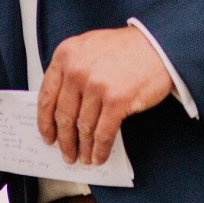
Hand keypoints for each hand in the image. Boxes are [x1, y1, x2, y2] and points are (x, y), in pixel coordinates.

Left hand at [37, 25, 172, 165]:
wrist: (158, 45)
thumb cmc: (126, 48)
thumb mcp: (88, 48)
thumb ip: (71, 70)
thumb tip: (60, 105)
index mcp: (66, 55)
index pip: (46, 96)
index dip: (45, 122)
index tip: (48, 135)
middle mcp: (77, 69)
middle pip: (63, 115)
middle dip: (64, 140)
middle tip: (67, 152)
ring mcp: (96, 85)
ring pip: (83, 127)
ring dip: (83, 148)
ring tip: (85, 157)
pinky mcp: (116, 100)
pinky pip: (103, 133)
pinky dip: (100, 149)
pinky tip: (99, 155)